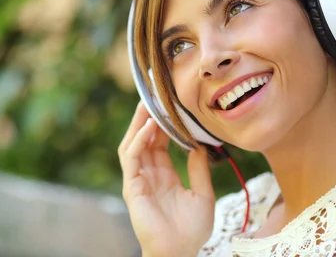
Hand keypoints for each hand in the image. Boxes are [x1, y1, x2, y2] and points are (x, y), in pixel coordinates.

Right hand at [118, 102, 215, 256]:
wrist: (180, 253)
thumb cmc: (192, 230)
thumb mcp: (203, 195)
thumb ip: (199, 170)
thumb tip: (200, 146)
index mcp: (164, 175)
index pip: (160, 143)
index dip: (164, 124)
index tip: (172, 106)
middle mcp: (149, 174)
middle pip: (145, 138)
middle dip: (149, 117)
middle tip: (156, 95)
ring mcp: (139, 179)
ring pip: (134, 143)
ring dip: (140, 123)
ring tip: (148, 103)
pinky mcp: (132, 186)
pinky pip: (132, 158)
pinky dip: (139, 140)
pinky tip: (149, 127)